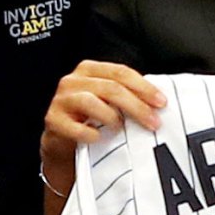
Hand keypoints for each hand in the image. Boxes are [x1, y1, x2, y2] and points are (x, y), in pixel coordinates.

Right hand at [41, 60, 166, 164]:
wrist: (61, 143)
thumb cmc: (87, 119)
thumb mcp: (106, 102)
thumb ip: (125, 95)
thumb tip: (156, 103)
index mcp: (89, 70)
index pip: (120, 72)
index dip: (143, 87)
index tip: (161, 102)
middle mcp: (73, 81)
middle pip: (111, 87)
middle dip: (136, 105)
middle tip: (153, 121)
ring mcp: (61, 100)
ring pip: (91, 102)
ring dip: (112, 117)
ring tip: (121, 129)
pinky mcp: (52, 120)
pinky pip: (76, 127)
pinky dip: (91, 134)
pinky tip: (99, 138)